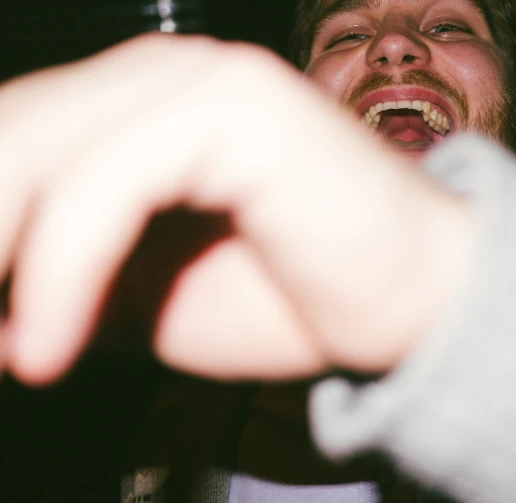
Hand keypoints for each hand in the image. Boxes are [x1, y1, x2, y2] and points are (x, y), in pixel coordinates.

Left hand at [0, 33, 471, 384]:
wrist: (413, 303)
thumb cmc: (294, 299)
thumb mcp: (143, 305)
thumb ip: (58, 291)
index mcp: (140, 108)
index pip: (11, 140)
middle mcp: (164, 74)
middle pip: (9, 135)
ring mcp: (201, 79)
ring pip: (38, 153)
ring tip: (10, 352)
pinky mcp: (235, 108)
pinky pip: (108, 185)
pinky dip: (62, 272)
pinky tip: (50, 348)